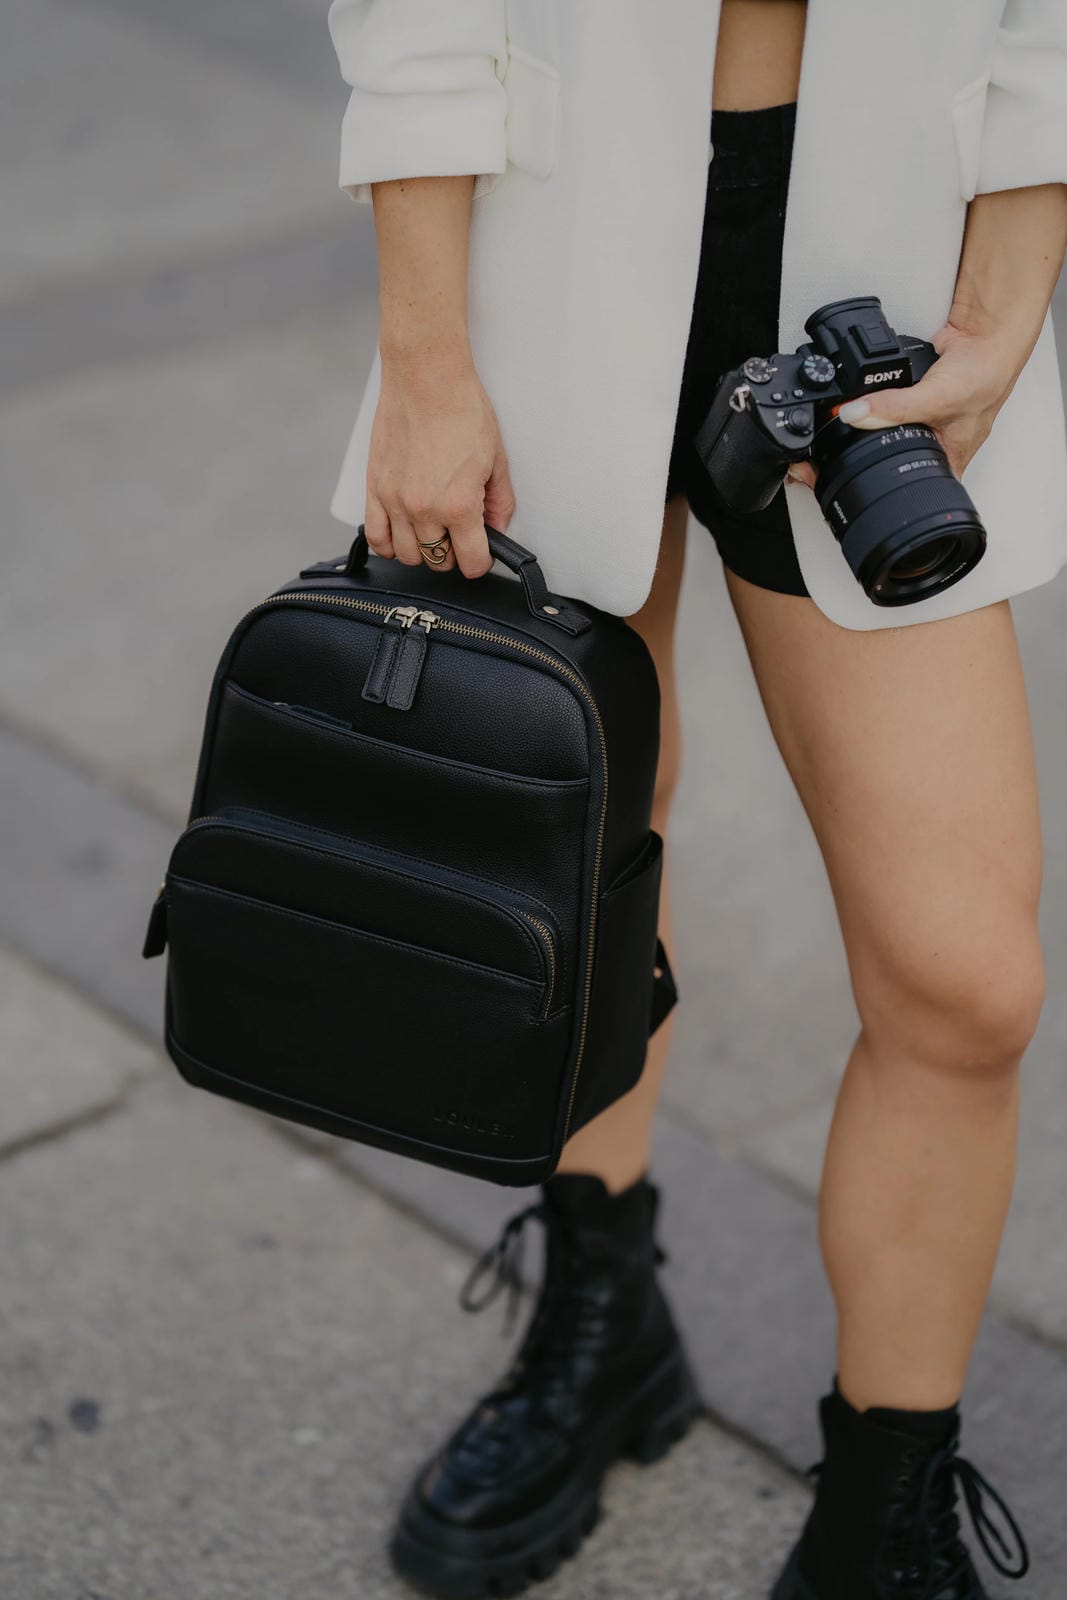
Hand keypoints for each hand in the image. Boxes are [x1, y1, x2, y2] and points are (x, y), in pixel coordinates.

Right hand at [365, 346, 514, 577]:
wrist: (426, 378)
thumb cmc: (461, 409)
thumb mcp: (495, 460)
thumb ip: (499, 502)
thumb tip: (497, 527)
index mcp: (459, 505)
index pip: (471, 563)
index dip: (481, 561)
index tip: (482, 553)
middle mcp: (424, 509)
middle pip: (439, 562)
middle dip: (453, 554)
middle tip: (460, 533)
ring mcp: (395, 501)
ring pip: (408, 556)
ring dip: (423, 550)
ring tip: (433, 530)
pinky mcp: (375, 489)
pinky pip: (376, 537)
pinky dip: (389, 544)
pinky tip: (403, 534)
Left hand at [785, 322, 1023, 490]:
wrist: (989, 338)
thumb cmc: (985, 376)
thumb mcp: (937, 398)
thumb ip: (896, 407)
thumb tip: (855, 414)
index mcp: (945, 465)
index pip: (902, 493)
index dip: (867, 496)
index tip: (831, 487)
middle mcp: (931, 451)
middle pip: (882, 470)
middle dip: (848, 468)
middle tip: (814, 467)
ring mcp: (919, 428)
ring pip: (877, 442)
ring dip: (853, 439)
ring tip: (826, 441)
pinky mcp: (910, 404)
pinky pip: (881, 413)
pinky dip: (864, 411)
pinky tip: (850, 410)